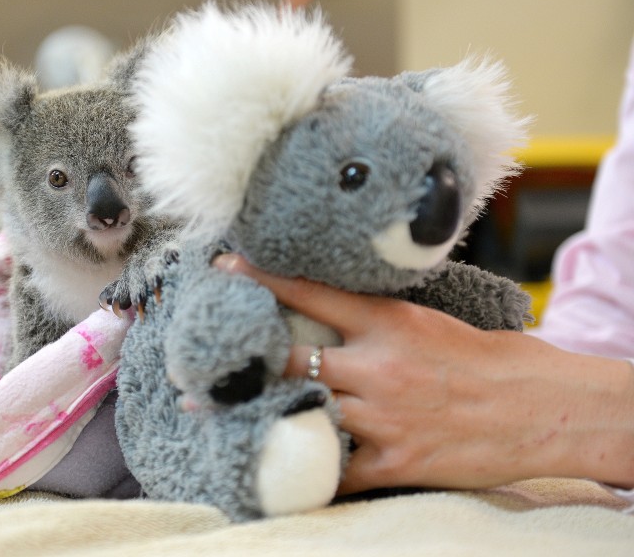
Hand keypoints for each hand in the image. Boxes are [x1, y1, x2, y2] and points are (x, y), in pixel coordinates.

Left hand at [214, 254, 633, 493]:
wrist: (535, 404)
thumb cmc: (480, 357)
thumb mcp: (425, 319)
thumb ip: (372, 315)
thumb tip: (323, 303)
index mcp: (387, 322)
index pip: (312, 292)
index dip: (263, 278)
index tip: (225, 265)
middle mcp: (378, 366)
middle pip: (293, 357)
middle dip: (246, 359)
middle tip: (200, 363)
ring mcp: (384, 416)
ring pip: (305, 412)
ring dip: (266, 412)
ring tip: (219, 413)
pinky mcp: (395, 461)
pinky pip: (334, 469)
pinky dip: (306, 467)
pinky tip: (274, 466)